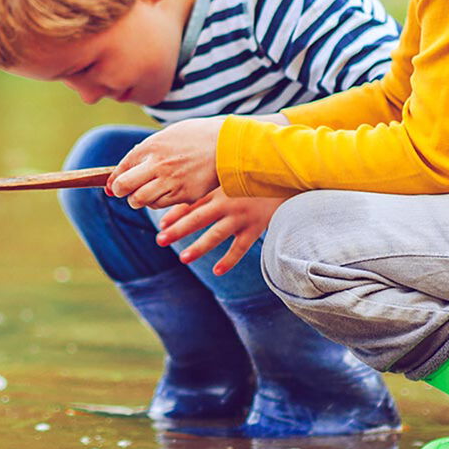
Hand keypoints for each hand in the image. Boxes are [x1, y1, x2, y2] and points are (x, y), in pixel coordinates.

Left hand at [107, 116, 224, 209]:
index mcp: (151, 146)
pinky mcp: (185, 194)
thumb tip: (128, 167)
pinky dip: (158, 203)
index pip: (122, 168)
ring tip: (146, 194)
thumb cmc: (198, 136)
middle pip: (125, 187)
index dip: (113, 180)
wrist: (229, 144)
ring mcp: (171, 181)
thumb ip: (148, 150)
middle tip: (125, 192)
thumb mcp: (169, 134)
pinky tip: (165, 194)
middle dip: (121, 192)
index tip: (113, 187)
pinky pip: (161, 205)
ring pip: (140, 200)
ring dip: (139, 200)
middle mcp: (158, 164)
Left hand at [157, 189, 287, 275]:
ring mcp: (242, 216)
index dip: (176, 214)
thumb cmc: (257, 178)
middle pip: (198, 218)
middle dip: (177, 229)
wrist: (288, 178)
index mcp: (220, 190)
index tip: (162, 225)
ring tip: (183, 258)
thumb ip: (216, 188)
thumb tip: (194, 198)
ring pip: (216, 235)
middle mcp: (228, 203)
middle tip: (160, 240)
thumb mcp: (234, 179)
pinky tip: (216, 271)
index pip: (193, 203)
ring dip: (198, 247)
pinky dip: (229, 260)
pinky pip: (240, 247)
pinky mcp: (256, 227)